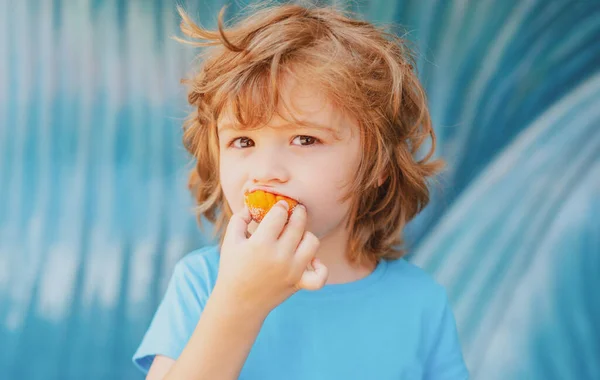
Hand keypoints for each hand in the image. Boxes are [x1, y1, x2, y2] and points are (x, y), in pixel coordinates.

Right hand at [215, 200, 327, 316]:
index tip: (279, 206)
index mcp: (260, 243)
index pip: (279, 213)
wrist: (238, 303)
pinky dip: (320, 266)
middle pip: (298, 224)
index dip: (280, 206)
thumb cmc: (232, 269)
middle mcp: (280, 256)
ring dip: (306, 234)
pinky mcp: (299, 283)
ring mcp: (292, 270)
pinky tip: (310, 260)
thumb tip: (254, 206)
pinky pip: (320, 275)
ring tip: (297, 236)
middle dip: (297, 212)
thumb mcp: (230, 241)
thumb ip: (241, 218)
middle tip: (294, 210)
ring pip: (312, 241)